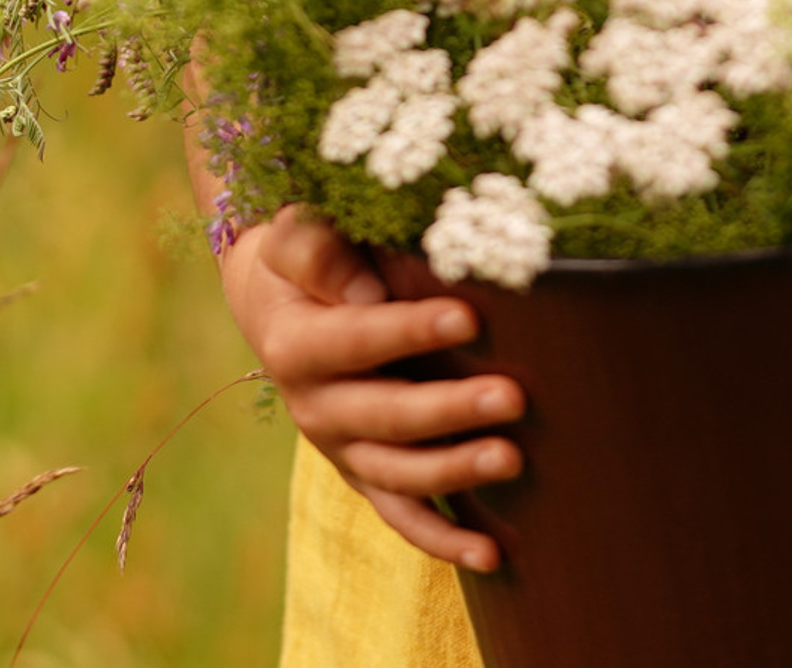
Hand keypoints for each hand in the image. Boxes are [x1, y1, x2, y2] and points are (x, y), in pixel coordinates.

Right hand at [218, 205, 522, 570]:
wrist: (277, 304)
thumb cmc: (302, 257)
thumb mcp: (292, 237)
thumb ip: (319, 252)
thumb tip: (366, 292)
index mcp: (296, 345)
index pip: (356, 339)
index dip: (409, 331)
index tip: (468, 317)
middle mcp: (314, 407)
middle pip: (385, 416)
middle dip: (450, 410)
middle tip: (512, 397)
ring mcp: (341, 449)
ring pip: (398, 474)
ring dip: (456, 471)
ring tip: (514, 458)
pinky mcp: (365, 474)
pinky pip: (403, 516)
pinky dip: (444, 540)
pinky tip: (493, 554)